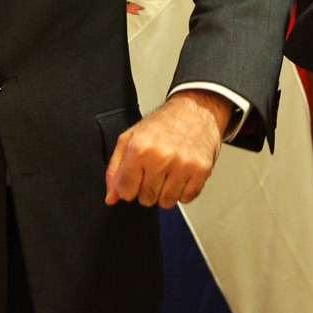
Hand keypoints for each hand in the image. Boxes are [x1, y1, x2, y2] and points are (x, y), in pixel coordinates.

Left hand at [105, 89, 227, 206]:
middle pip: (146, 199)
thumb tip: (111, 197)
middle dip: (147, 189)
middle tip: (154, 170)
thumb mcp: (130, 138)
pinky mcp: (201, 170)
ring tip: (169, 172)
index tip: (135, 177)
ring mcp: (183, 165)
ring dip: (165, 192)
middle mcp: (161, 157)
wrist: (195, 110)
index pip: (126, 191)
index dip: (129, 187)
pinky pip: (186, 199)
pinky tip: (182, 174)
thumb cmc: (162, 124)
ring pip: (166, 202)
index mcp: (139, 148)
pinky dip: (183, 190)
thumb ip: (115, 170)